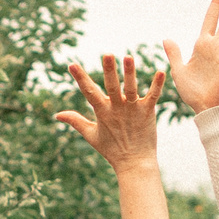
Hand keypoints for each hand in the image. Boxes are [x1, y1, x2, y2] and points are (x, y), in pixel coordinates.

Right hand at [55, 53, 166, 173]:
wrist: (134, 163)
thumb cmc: (112, 149)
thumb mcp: (91, 135)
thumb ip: (75, 121)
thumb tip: (58, 114)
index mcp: (102, 112)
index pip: (89, 92)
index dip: (80, 78)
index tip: (72, 65)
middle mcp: (117, 109)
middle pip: (112, 87)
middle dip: (109, 71)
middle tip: (107, 54)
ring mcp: (133, 110)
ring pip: (131, 89)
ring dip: (130, 73)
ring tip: (129, 57)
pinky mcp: (148, 112)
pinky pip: (153, 96)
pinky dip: (157, 84)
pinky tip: (161, 71)